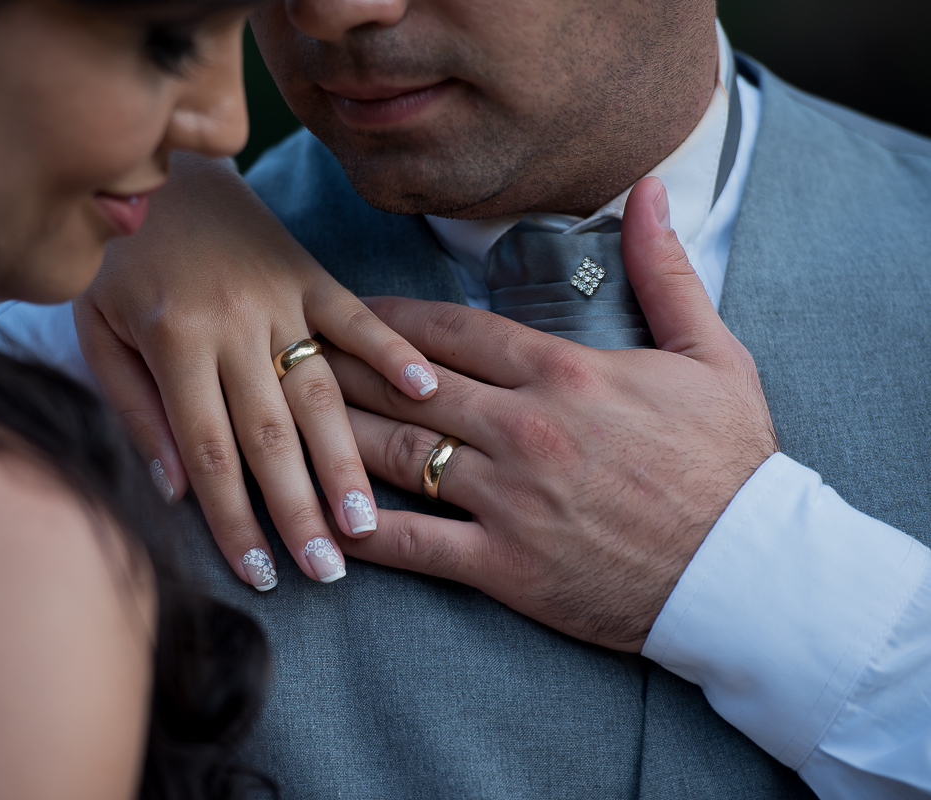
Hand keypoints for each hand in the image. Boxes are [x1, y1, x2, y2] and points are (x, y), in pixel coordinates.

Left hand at [74, 153, 438, 588]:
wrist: (152, 163)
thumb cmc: (116, 258)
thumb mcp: (95, 331)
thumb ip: (134, 409)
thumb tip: (174, 491)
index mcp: (173, 342)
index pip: (208, 452)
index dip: (233, 520)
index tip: (259, 576)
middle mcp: (231, 324)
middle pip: (270, 434)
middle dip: (298, 509)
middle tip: (327, 572)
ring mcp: (279, 296)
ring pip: (320, 390)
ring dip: (346, 459)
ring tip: (367, 522)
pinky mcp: (310, 272)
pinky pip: (357, 315)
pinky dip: (392, 351)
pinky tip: (425, 392)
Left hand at [327, 178, 778, 650]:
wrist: (748, 571)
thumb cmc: (729, 461)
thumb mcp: (713, 353)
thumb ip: (666, 271)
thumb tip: (650, 190)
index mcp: (563, 373)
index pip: (449, 331)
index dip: (386, 318)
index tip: (341, 309)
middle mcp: (522, 428)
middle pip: (405, 385)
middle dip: (340, 366)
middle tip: (287, 351)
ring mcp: (508, 498)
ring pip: (397, 454)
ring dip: (334, 433)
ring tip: (282, 418)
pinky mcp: (505, 564)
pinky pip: (416, 544)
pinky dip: (364, 531)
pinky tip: (322, 518)